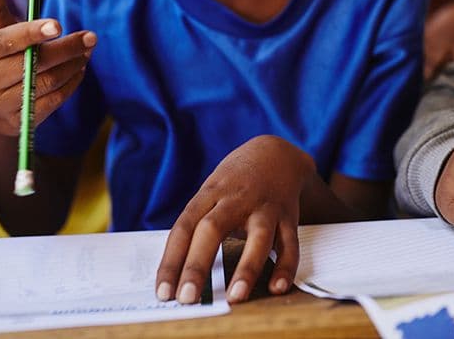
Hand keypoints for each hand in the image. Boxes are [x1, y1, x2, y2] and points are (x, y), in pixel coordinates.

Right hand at [0, 0, 95, 138]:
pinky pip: (54, 99)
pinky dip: (72, 82)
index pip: (5, 41)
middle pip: (32, 63)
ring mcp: (2, 104)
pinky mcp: (21, 120)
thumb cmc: (0, 61)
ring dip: (73, 64)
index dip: (31, 33)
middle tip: (91, 36)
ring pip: (47, 82)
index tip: (57, 24)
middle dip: (66, 49)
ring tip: (87, 50)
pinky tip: (79, 68)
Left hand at [155, 135, 315, 304]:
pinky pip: (290, 243)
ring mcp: (265, 207)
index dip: (171, 261)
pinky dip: (285, 267)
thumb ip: (196, 226)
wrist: (276, 154)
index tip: (163, 293)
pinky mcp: (288, 216)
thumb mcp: (210, 193)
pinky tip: (277, 288)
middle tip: (187, 299)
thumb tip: (175, 273)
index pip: (184, 228)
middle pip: (212, 229)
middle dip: (197, 265)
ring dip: (247, 267)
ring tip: (235, 297)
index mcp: (210, 194)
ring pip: (258, 236)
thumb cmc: (234, 183)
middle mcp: (236, 199)